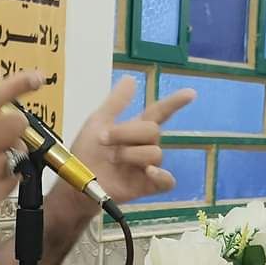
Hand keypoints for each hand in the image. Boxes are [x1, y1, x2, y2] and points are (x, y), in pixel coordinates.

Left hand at [67, 75, 194, 207]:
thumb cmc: (86, 152)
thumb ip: (115, 103)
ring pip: (155, 153)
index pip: (160, 113)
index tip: (190, 93)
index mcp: (135, 130)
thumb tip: (130, 78)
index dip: (174, 103)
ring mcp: (147, 167)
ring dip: (130, 154)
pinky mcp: (146, 186)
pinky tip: (148, 171)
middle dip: (126, 133)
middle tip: (103, 139)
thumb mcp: (97, 122)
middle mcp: (144, 146)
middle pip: (153, 131)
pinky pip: (167, 181)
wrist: (75, 180)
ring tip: (111, 159)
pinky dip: (161, 176)